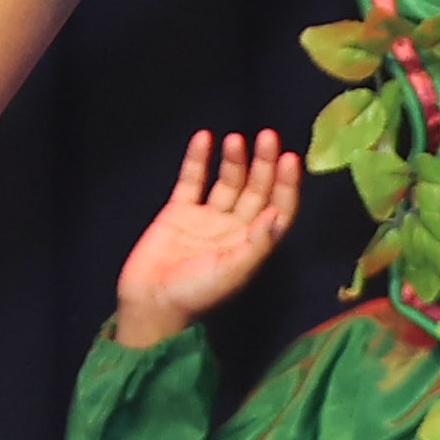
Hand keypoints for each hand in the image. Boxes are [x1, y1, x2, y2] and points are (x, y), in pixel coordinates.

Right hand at [110, 128, 299, 348]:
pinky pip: (191, 181)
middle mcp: (234, 228)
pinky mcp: (178, 212)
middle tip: (268, 137)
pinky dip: (198, 160)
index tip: (289, 158)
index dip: (285, 185)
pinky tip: (204, 138)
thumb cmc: (196, 294)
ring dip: (234, 160)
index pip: (277, 209)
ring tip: (236, 139)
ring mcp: (206, 218)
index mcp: (252, 244)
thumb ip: (257, 243)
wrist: (150, 302)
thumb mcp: (232, 271)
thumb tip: (276, 214)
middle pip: (255, 190)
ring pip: (227, 182)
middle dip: (263, 164)